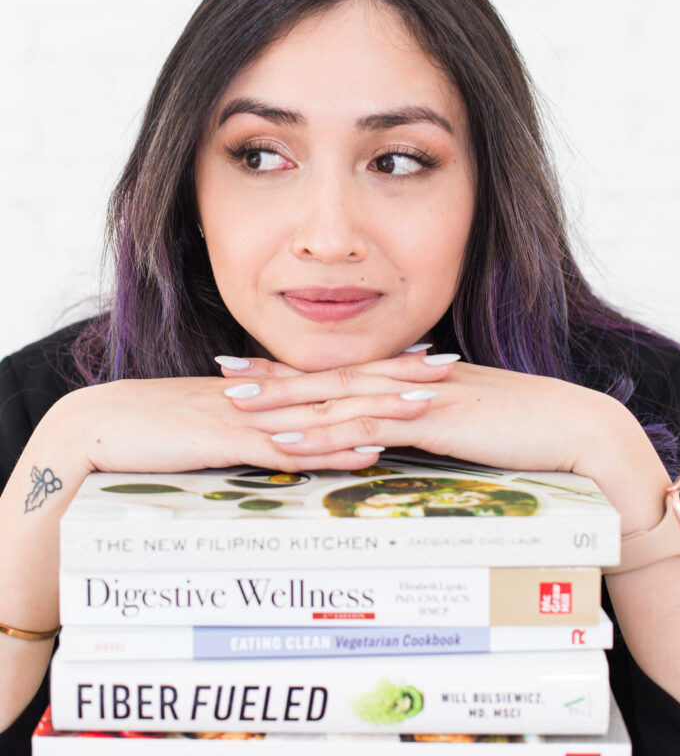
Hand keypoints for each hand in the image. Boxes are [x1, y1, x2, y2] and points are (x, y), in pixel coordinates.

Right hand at [50, 374, 409, 476]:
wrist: (100, 426)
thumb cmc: (155, 426)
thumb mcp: (215, 420)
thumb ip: (255, 425)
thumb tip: (291, 434)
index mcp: (266, 388)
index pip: (335, 372)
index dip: (382, 365)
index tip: (425, 359)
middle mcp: (267, 395)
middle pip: (343, 382)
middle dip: (398, 376)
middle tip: (449, 370)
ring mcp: (251, 416)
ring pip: (326, 410)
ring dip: (379, 408)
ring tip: (428, 406)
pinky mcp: (229, 442)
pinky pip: (290, 448)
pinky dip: (330, 450)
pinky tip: (366, 451)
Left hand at [221, 353, 635, 476]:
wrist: (570, 426)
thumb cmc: (520, 425)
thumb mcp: (462, 417)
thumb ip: (425, 418)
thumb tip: (395, 426)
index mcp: (410, 376)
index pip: (341, 370)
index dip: (294, 368)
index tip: (254, 367)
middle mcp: (406, 379)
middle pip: (327, 376)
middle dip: (273, 376)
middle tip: (224, 374)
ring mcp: (417, 397)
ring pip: (339, 397)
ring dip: (286, 402)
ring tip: (239, 406)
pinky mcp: (432, 420)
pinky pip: (370, 426)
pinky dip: (328, 432)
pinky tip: (293, 438)